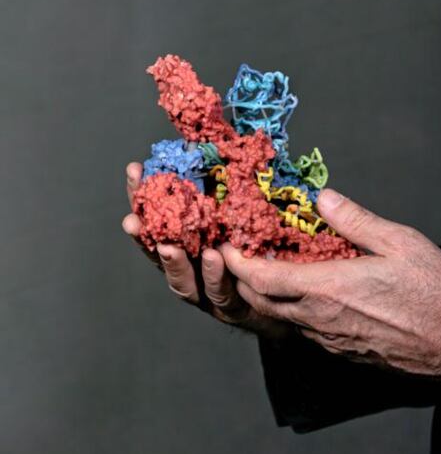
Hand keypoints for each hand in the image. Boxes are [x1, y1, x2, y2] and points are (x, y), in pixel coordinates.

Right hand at [121, 162, 291, 339]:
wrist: (293, 299)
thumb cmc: (269, 251)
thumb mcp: (251, 213)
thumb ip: (236, 187)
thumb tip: (225, 144)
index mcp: (193, 242)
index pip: (159, 219)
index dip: (142, 197)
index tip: (134, 172)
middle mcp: (194, 270)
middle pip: (159, 252)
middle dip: (145, 236)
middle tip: (133, 219)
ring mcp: (209, 293)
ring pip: (183, 282)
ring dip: (174, 264)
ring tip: (170, 246)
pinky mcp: (232, 308)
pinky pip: (220, 294)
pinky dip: (215, 277)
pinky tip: (215, 257)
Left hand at [221, 189, 440, 382]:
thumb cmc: (435, 293)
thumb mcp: (400, 242)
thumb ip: (355, 220)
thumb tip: (322, 198)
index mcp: (329, 289)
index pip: (264, 279)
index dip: (238, 263)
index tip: (226, 246)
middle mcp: (321, 320)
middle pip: (263, 303)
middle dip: (244, 280)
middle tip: (242, 255)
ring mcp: (331, 341)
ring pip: (283, 319)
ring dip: (269, 296)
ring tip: (273, 270)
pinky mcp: (345, 352)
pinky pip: (307, 331)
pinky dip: (295, 310)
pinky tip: (311, 294)